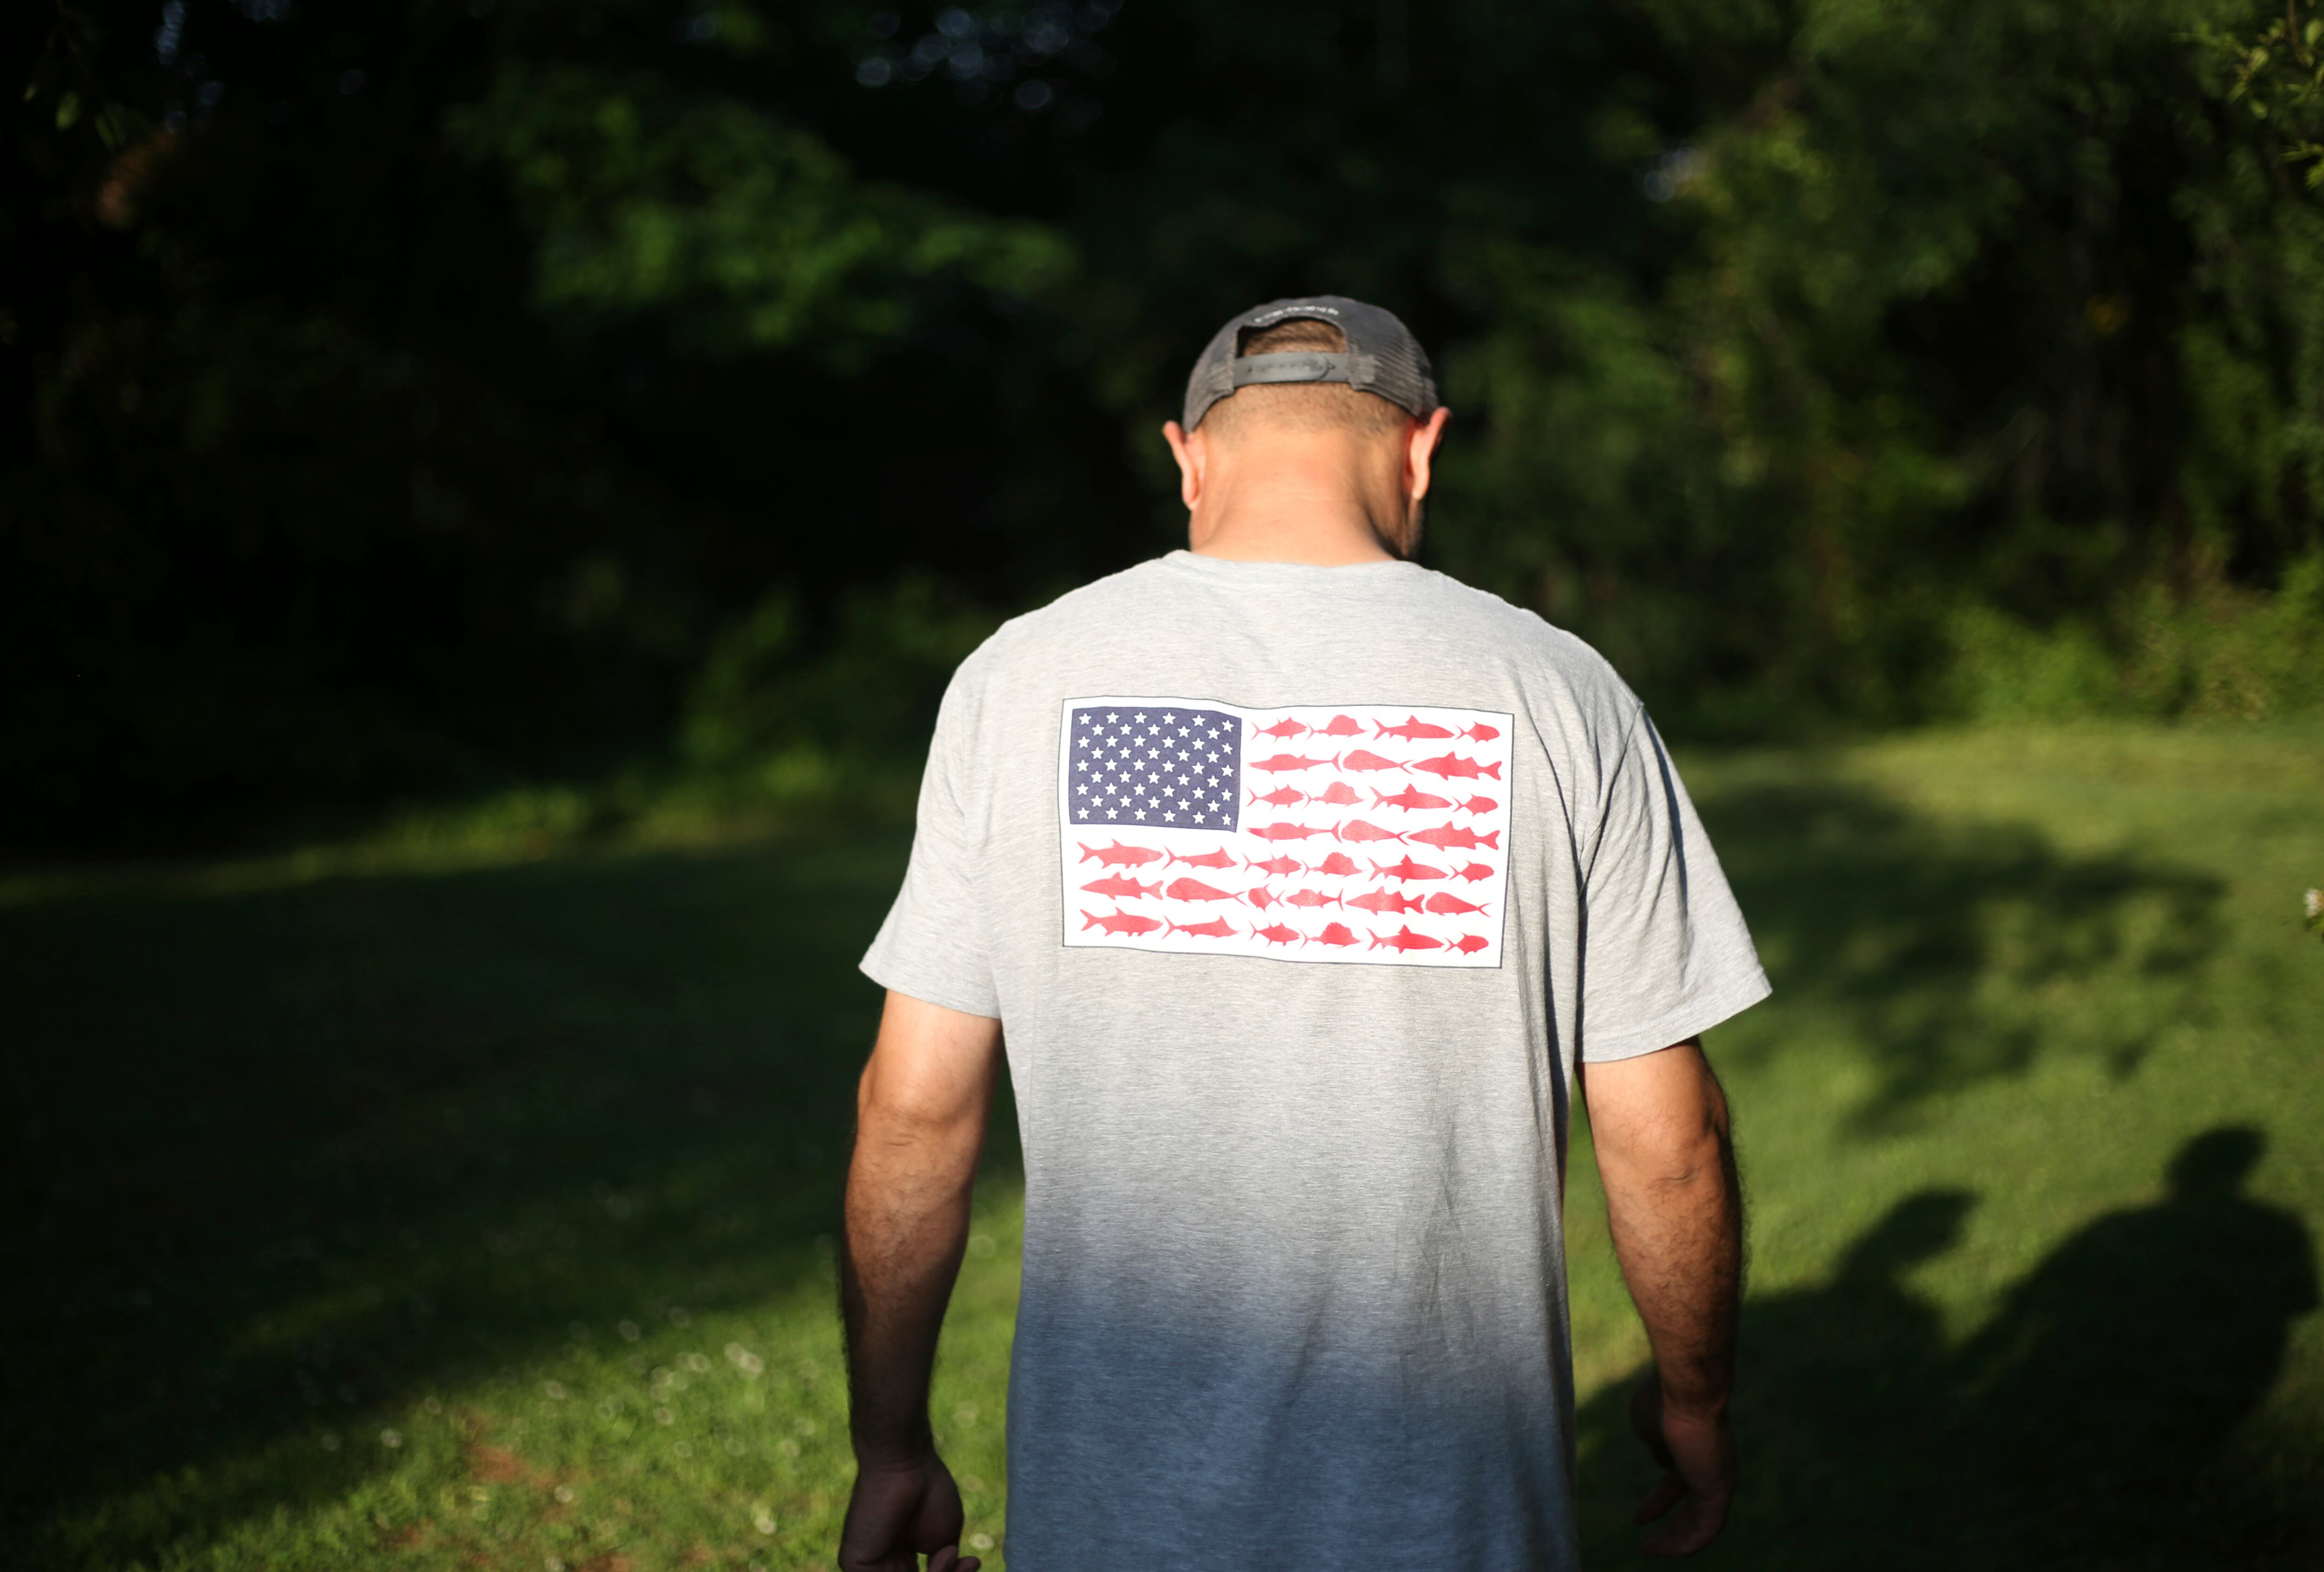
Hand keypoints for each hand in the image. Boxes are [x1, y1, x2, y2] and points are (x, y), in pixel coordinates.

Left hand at [838, 1451, 980, 1571]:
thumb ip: (940, 1570)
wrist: (907, 1464)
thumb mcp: (942, 1541)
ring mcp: (867, 1567)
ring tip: (950, 1552)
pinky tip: (938, 1556)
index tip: (975, 1562)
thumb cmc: (927, 1491)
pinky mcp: (854, 1564)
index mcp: (898, 1561)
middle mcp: (882, 1566)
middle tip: (970, 1563)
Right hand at [1627, 1377, 1737, 1556]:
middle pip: (1691, 1506)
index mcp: (1693, 1449)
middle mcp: (1711, 1466)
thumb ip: (1656, 1444)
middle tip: (1645, 1539)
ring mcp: (1719, 1479)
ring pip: (1700, 1521)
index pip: (1678, 1483)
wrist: (1686, 1391)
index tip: (1639, 1518)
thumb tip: (1662, 1458)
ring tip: (1647, 1550)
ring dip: (1674, 1539)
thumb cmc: (1663, 1401)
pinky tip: (1663, 1550)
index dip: (1659, 1503)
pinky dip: (1685, 1543)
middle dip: (1669, 1525)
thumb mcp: (1648, 1425)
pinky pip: (1706, 1528)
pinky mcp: (1720, 1490)